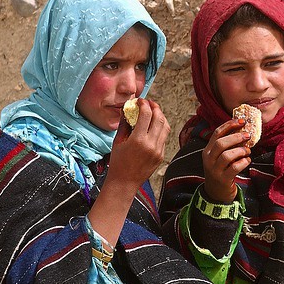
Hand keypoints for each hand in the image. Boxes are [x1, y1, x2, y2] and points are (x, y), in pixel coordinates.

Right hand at [87, 99, 169, 246]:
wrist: (124, 183)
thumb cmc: (118, 162)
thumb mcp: (118, 142)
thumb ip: (124, 124)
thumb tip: (128, 110)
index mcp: (138, 140)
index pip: (146, 115)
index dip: (144, 104)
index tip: (140, 101)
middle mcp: (151, 144)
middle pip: (159, 118)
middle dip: (155, 107)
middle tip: (149, 103)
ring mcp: (158, 150)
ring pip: (165, 127)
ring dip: (161, 117)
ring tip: (154, 112)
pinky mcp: (161, 155)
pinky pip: (164, 137)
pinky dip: (160, 128)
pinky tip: (154, 126)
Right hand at [202, 118, 251, 202]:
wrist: (216, 193)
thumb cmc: (221, 170)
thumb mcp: (219, 157)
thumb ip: (227, 145)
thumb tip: (243, 131)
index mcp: (207, 150)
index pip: (217, 133)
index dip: (229, 125)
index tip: (241, 121)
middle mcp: (209, 159)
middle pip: (220, 143)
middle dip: (236, 137)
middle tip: (247, 136)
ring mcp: (215, 170)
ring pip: (227, 155)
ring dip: (240, 151)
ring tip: (247, 152)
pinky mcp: (223, 179)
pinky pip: (235, 167)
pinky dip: (243, 162)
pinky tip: (247, 161)